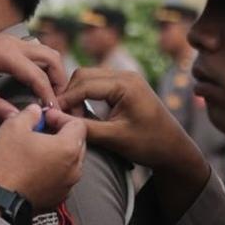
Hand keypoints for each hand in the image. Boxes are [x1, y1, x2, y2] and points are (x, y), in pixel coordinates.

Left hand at [0, 35, 66, 120]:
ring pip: (42, 51)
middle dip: (59, 79)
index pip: (37, 74)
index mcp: (1, 53)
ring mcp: (6, 40)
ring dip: (51, 71)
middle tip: (58, 103)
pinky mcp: (2, 44)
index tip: (54, 113)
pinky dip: (41, 66)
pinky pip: (31, 52)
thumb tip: (17, 120)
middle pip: (49, 56)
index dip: (49, 95)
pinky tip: (36, 84)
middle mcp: (8, 42)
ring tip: (50, 95)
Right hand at [0, 105, 84, 210]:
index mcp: (68, 148)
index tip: (44, 118)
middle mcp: (74, 169)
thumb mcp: (13, 126)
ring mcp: (67, 186)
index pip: (78, 124)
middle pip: (77, 143)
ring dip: (57, 153)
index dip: (60, 116)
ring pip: (70, 162)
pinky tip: (33, 168)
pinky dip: (52, 170)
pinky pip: (61, 178)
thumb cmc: (5, 164)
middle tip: (40, 131)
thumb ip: (30, 114)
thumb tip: (36, 111)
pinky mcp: (57, 198)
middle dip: (61, 134)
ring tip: (35, 150)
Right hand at [48, 69, 210, 221]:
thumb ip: (83, 127)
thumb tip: (52, 118)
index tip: (51, 117)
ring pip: (88, 78)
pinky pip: (97, 84)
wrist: (173, 149)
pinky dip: (85, 96)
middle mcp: (125, 75)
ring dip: (75, 96)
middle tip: (63, 119)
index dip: (64, 101)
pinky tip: (82, 114)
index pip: (83, 84)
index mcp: (126, 84)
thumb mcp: (114, 138)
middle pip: (83, 76)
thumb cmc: (148, 144)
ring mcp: (126, 78)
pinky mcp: (124, 86)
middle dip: (69, 96)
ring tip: (72, 119)